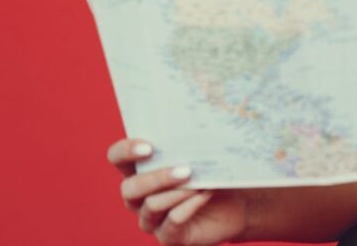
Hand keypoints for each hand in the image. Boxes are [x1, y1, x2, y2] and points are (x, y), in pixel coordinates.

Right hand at [107, 139, 247, 245]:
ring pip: (151, 206)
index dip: (126, 151)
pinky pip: (172, 223)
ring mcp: (152, 219)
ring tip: (201, 183)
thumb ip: (192, 139)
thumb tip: (195, 122)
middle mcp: (139, 197)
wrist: (239, 202)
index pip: (118, 157)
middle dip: (157, 178)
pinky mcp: (170, 236)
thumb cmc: (216, 170)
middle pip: (130, 188)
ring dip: (178, 192)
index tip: (149, 147)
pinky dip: (189, 206)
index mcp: (140, 169)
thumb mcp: (204, 152)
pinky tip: (205, 194)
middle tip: (186, 170)